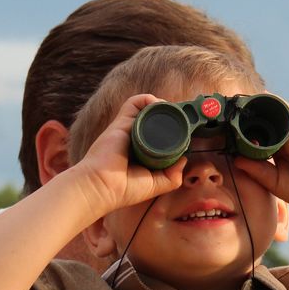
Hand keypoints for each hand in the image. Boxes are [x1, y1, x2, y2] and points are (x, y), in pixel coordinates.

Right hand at [72, 94, 186, 216]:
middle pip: (155, 119)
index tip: (187, 132)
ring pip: (147, 108)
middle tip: (184, 120)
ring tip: (173, 113)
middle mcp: (136, 137)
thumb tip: (183, 159)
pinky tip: (158, 105)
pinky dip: (147, 100)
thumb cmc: (124, 189)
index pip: (160, 135)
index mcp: (143, 151)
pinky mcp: (122, 122)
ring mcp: (129, 128)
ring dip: (161, 106)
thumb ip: (171, 176)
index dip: (174, 132)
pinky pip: (134, 103)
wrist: (102, 186)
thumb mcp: (155, 185)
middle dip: (170, 116)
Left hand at [232, 101, 288, 217]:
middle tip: (228, 103)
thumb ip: (256, 170)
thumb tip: (235, 159)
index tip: (224, 120)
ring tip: (240, 97)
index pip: (256, 132)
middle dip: (248, 111)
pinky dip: (277, 105)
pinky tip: (263, 98)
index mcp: (275, 148)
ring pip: (275, 112)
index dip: (242, 126)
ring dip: (259, 104)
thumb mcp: (273, 181)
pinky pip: (288, 114)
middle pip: (264, 118)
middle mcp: (283, 137)